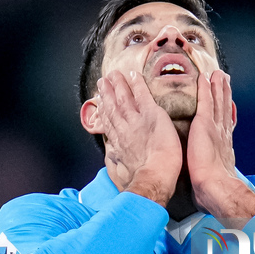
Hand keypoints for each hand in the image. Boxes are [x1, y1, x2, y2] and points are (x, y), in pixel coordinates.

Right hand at [96, 70, 182, 205]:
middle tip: (103, 81)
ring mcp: (137, 120)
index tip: (100, 102)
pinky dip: (137, 84)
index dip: (103, 111)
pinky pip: (143, 95)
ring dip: (118, 84)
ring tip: (114, 74)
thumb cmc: (140, 180)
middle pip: (113, 107)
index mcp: (118, 142)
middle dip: (107, 93)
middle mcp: (124, 128)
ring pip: (125, 98)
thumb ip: (114, 160)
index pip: (109, 123)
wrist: (154, 176)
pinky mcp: (151, 115)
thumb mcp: (119, 172)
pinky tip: (133, 75)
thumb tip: (109, 156)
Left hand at [188, 71, 254, 220]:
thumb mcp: (212, 184)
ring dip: (219, 88)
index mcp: (223, 150)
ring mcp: (215, 129)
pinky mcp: (205, 124)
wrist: (216, 188)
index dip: (227, 117)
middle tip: (226, 83)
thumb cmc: (213, 192)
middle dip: (225, 96)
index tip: (229, 108)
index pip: (225, 129)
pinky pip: (206, 101)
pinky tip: (206, 78)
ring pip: (218, 103)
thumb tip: (204, 192)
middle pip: (225, 111)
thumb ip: (209, 181)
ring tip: (219, 75)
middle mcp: (223, 136)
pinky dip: (207, 89)